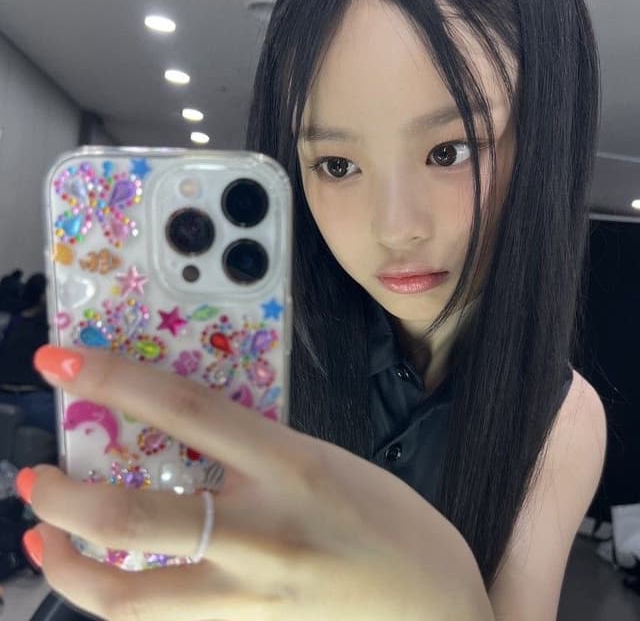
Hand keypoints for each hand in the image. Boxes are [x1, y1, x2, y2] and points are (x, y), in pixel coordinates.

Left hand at [21, 345, 485, 620]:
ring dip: (68, 565)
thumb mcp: (336, 466)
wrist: (438, 617)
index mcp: (294, 466)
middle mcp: (263, 532)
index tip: (63, 363)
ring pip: (128, 595)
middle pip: (134, 514)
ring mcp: (249, 597)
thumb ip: (268, 454)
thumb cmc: (399, 529)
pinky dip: (116, 598)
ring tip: (41, 540)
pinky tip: (104, 580)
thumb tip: (205, 438)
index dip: (115, 380)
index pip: (186, 410)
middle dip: (62, 493)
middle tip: (33, 475)